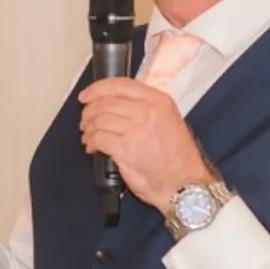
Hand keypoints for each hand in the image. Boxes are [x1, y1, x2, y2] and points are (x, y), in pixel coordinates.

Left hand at [77, 79, 209, 210]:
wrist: (185, 183)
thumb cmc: (178, 159)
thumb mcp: (168, 121)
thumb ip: (146, 109)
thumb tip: (117, 106)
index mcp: (159, 101)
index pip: (121, 85)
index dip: (98, 88)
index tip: (87, 95)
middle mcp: (148, 111)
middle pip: (106, 102)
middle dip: (89, 111)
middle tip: (85, 121)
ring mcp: (136, 129)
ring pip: (100, 119)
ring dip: (89, 128)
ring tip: (88, 136)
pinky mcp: (125, 148)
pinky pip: (99, 138)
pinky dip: (91, 142)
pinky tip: (92, 147)